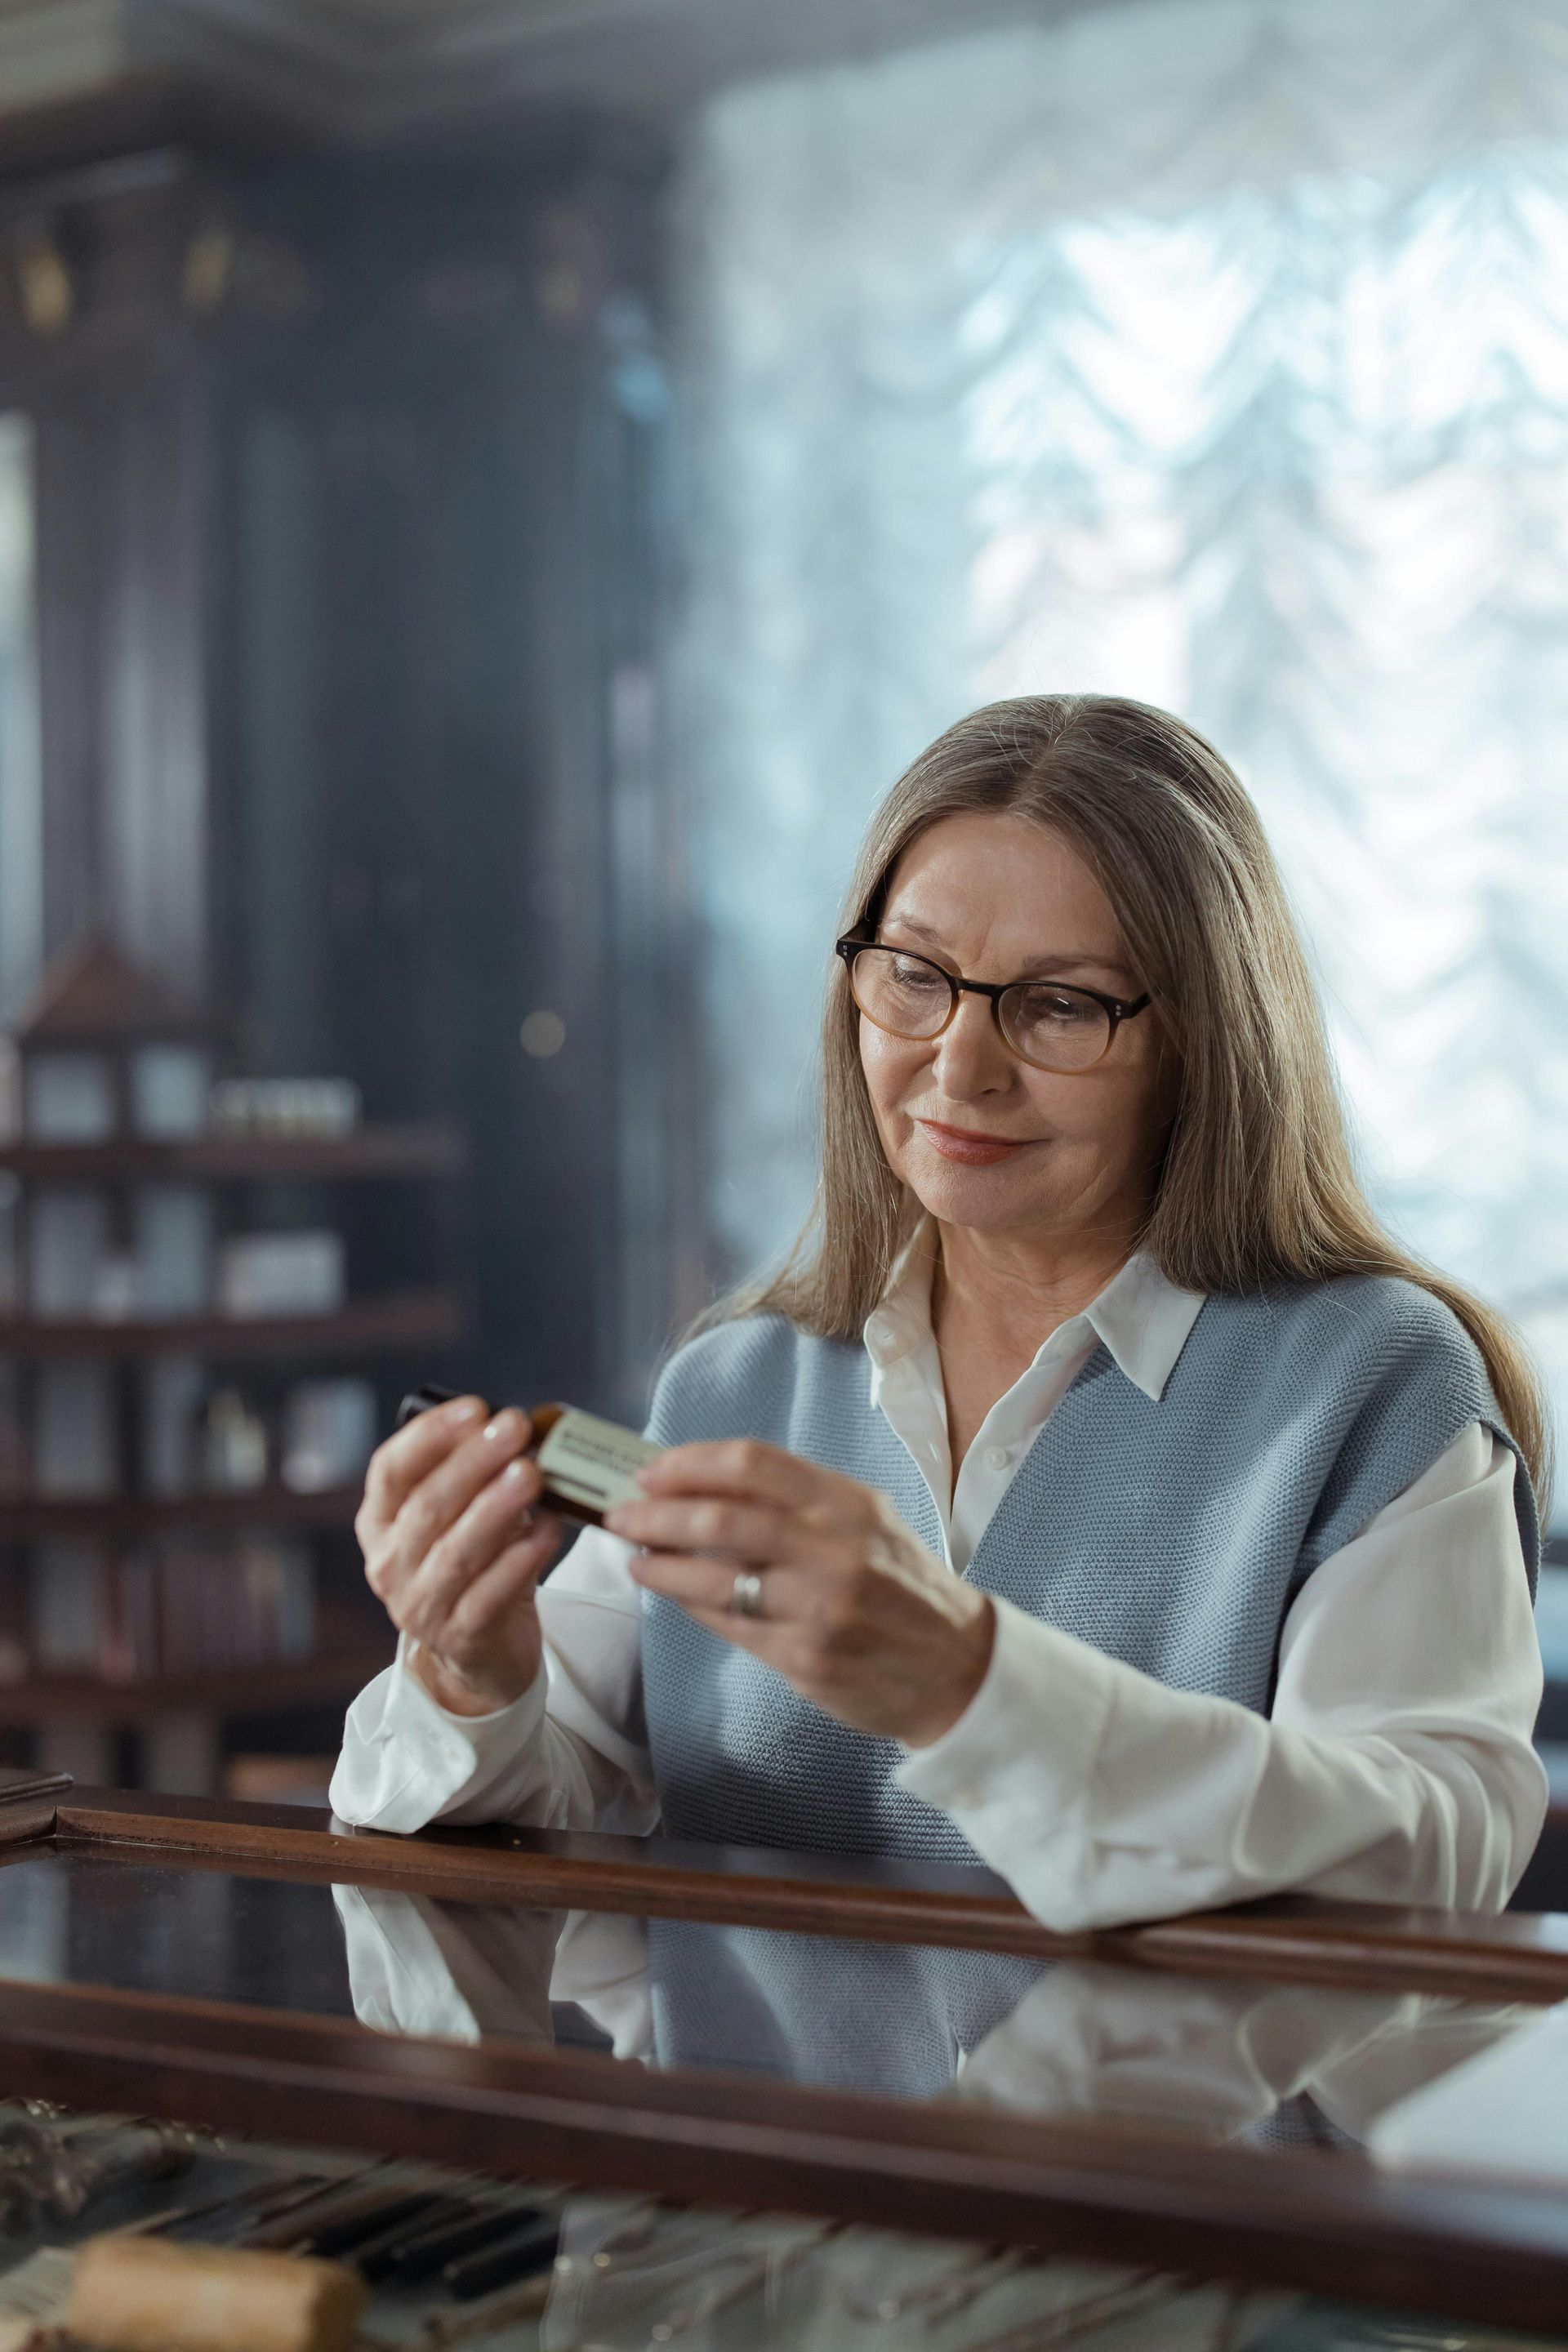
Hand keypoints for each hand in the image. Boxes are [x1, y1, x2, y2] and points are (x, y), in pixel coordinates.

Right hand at [355, 1398, 564, 1716]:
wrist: (480, 1652)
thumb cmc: (475, 1566)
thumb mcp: (462, 1517)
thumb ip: (478, 1476)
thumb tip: (517, 1427)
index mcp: (381, 1523)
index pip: (391, 1470)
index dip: (430, 1435)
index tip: (475, 1407)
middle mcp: (390, 1563)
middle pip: (427, 1505)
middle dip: (473, 1461)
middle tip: (514, 1427)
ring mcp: (420, 1605)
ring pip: (457, 1550)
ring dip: (496, 1506)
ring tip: (531, 1472)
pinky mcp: (460, 1637)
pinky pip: (491, 1593)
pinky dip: (522, 1558)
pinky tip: (549, 1529)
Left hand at [604, 1442, 993, 1746]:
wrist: (958, 1666)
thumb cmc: (903, 1585)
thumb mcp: (867, 1522)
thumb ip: (798, 1504)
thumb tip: (706, 1486)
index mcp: (848, 1503)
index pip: (753, 1462)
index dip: (691, 1462)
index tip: (651, 1469)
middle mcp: (835, 1549)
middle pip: (723, 1516)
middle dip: (658, 1511)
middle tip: (621, 1512)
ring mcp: (820, 1606)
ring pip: (715, 1575)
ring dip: (660, 1562)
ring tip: (634, 1556)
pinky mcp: (806, 1657)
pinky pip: (729, 1624)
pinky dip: (690, 1603)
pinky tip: (671, 1592)